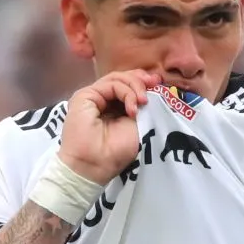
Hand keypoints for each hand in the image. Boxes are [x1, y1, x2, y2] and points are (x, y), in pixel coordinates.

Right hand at [58, 69, 158, 184]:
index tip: (160, 84)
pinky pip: (110, 84)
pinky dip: (126, 92)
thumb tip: (154, 88)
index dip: (143, 82)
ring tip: (143, 101)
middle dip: (140, 79)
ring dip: (135, 86)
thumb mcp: (138, 124)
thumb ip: (142, 105)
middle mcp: (101, 100)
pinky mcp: (84, 96)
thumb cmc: (116, 152)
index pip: (127, 86)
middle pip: (122, 78)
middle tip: (155, 84)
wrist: (94, 165)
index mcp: (113, 108)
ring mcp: (92, 97)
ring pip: (116, 78)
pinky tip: (133, 108)